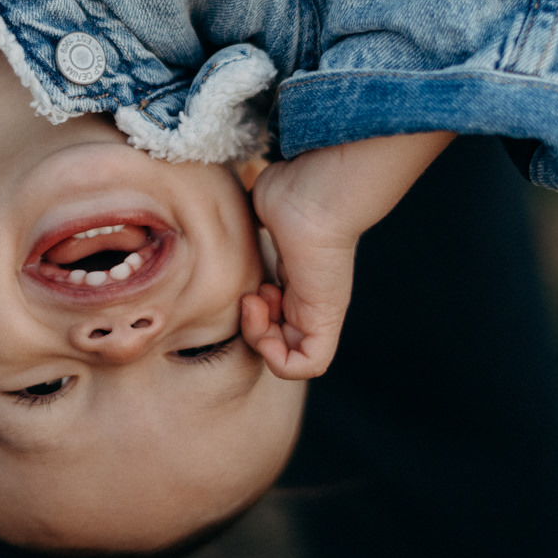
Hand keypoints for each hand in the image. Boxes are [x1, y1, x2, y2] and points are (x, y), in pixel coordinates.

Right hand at [239, 130, 454, 379]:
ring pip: (290, 355)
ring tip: (257, 298)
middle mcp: (308, 297)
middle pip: (279, 339)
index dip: (254, 315)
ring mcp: (318, 309)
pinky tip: (264, 317)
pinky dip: (279, 358)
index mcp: (296, 278)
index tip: (251, 288)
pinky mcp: (326, 317)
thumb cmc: (287, 193)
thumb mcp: (262, 212)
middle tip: (251, 296)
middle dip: (253, 327)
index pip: (275, 318)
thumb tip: (231, 216)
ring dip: (260, 337)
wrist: (314, 193)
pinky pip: (309, 364)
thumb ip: (250, 222)